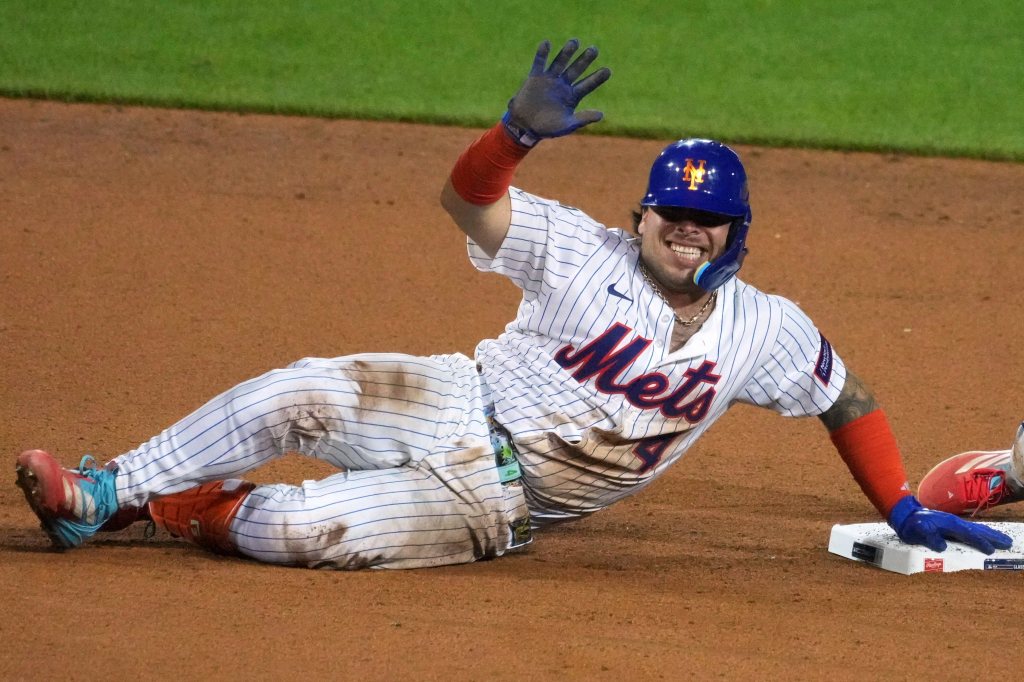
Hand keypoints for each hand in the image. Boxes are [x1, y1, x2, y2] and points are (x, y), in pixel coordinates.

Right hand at [503, 39, 611, 146]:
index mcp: (573, 95)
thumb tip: (601, 115)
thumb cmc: (547, 128)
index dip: (597, 78)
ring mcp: (549, 79)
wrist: (525, 126)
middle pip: (576, 69)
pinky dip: (542, 54)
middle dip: (584, 60)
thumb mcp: (566, 125)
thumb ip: (582, 119)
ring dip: (567, 52)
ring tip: (574, 42)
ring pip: (560, 62)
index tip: (608, 71)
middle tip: (594, 50)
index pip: (587, 85)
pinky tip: (546, 43)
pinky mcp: (535, 77)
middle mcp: (563, 84)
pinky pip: (539, 63)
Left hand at [888, 495, 1012, 554]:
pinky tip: (986, 537)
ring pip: (976, 529)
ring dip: (991, 534)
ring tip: (1004, 540)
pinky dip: (982, 533)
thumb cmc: (911, 524)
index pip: (968, 534)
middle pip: (978, 530)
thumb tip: (942, 546)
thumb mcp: (916, 531)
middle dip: (993, 537)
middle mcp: (954, 522)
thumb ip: (929, 537)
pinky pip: (971, 530)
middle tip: (1008, 543)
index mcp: (948, 524)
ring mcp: (954, 523)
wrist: (905, 514)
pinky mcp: (952, 526)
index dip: (979, 542)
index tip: (990, 550)